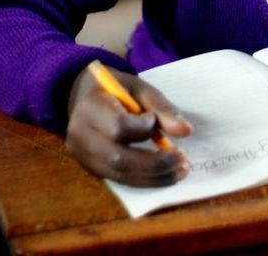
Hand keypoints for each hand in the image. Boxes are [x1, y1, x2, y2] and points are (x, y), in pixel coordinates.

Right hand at [65, 65, 191, 185]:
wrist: (83, 96)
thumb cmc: (115, 89)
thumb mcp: (139, 88)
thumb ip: (162, 108)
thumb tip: (186, 132)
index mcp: (90, 108)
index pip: (119, 127)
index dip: (144, 128)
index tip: (155, 119)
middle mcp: (80, 136)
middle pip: (119, 159)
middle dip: (156, 164)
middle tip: (183, 160)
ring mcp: (82, 156)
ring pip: (120, 175)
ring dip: (154, 177)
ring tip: (180, 170)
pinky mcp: (89, 168)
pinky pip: (119, 179)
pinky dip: (145, 179)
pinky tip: (164, 174)